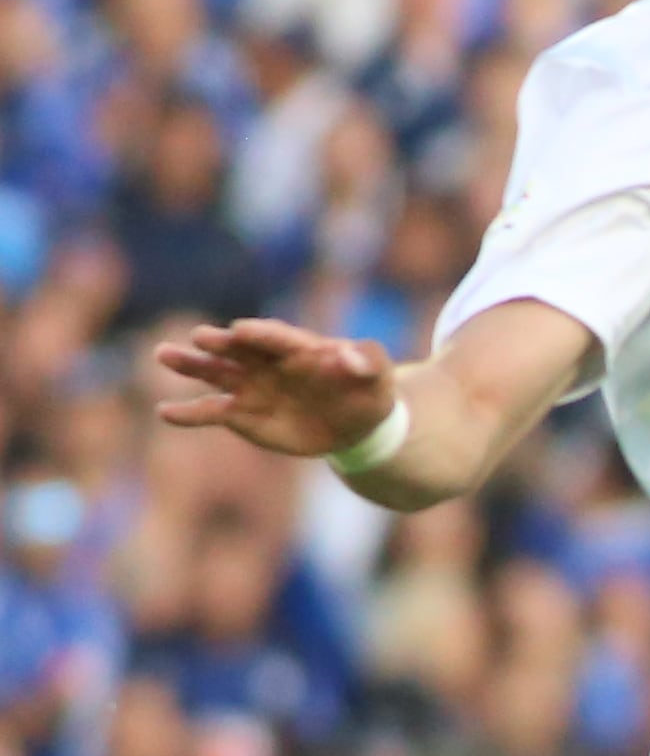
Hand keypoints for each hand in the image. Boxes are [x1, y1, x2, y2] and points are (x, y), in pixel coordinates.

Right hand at [155, 320, 396, 459]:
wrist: (357, 424)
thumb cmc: (368, 390)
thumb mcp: (378, 374)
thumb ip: (366, 361)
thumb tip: (347, 355)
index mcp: (298, 346)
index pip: (276, 337)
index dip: (261, 334)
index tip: (242, 330)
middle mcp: (266, 361)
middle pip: (238, 348)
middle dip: (220, 342)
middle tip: (201, 337)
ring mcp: (250, 386)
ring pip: (215, 372)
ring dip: (190, 364)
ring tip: (164, 354)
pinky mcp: (242, 414)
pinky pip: (212, 411)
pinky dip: (188, 413)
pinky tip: (165, 412)